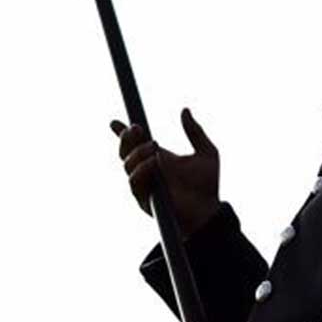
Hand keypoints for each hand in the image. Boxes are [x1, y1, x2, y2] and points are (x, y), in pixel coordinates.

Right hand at [110, 108, 219, 235]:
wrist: (207, 211)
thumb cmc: (207, 185)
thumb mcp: (206, 153)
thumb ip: (195, 132)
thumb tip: (185, 110)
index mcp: (158, 157)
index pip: (135, 142)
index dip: (121, 132)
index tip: (114, 122)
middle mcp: (147, 169)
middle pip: (124, 151)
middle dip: (126, 138)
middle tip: (137, 129)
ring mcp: (144, 184)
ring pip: (127, 164)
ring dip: (138, 152)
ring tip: (154, 147)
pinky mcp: (144, 198)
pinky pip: (134, 181)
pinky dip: (142, 169)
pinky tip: (154, 163)